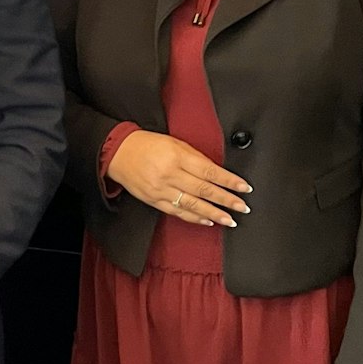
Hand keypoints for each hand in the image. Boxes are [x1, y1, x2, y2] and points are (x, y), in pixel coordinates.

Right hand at [104, 130, 250, 226]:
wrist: (118, 153)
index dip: (229, 181)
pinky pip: (178, 212)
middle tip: (242, 207)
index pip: (210, 171)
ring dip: (214, 213)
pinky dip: (194, 217)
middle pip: (204, 190)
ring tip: (229, 219)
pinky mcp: (154, 201)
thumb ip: (195, 157)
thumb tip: (217, 173)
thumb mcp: (175, 142)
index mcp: (177, 156)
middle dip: (226, 200)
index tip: (244, 187)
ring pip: (193, 204)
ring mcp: (161, 190)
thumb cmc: (148, 144)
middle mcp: (170, 174)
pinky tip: (207, 221)